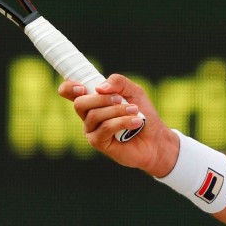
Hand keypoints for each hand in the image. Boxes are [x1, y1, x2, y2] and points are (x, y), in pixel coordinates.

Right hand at [58, 73, 179, 177]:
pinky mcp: (99, 143)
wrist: (156, 138)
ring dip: (117, 110)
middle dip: (101, 99)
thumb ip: (118, 82)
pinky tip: (136, 122)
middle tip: (120, 99)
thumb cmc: (143, 113)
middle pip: (79, 103)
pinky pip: (105, 128)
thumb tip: (99, 88)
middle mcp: (88, 115)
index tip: (82, 87)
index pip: (69, 92)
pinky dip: (122, 122)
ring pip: (94, 115)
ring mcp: (92, 130)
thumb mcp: (134, 91)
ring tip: (135, 111)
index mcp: (93, 100)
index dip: (69, 87)